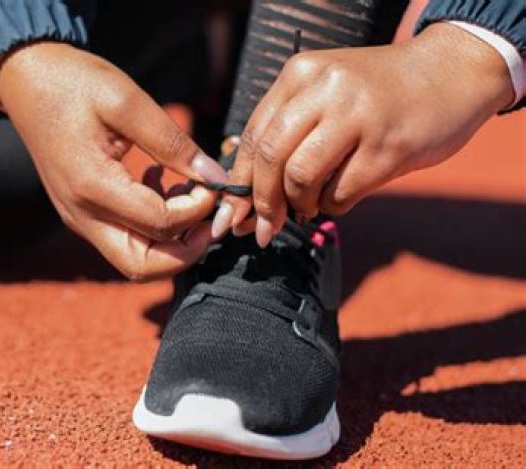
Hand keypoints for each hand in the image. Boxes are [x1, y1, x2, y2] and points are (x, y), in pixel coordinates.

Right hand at [0, 43, 227, 279]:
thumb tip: (216, 178)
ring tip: (188, 196)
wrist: (25, 80)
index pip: (159, 223)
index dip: (197, 210)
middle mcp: (82, 214)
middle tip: (209, 218)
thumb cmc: (73, 83)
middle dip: (186, 252)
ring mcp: (79, 218)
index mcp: (92, 186)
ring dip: (170, 242)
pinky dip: (152, 227)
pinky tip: (160, 185)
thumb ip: (172, 143)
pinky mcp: (82, 213)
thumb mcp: (127, 100)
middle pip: (143, 267)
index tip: (212, 182)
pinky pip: (123, 239)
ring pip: (133, 260)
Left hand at [212, 23, 513, 246]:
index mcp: (301, 74)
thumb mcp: (326, 93)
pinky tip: (342, 196)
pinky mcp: (388, 147)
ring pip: (301, 178)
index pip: (253, 136)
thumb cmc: (377, 94)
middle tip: (263, 228)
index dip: (237, 183)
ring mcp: (359, 117)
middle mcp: (326, 90)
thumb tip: (246, 194)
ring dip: (299, 205)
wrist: (451, 74)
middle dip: (260, 203)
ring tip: (309, 207)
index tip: (230, 216)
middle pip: (270, 158)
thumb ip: (288, 131)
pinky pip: (341, 193)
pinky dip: (333, 205)